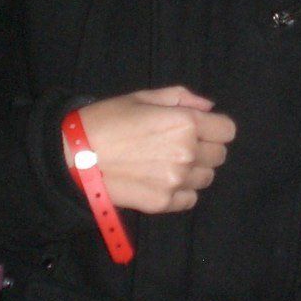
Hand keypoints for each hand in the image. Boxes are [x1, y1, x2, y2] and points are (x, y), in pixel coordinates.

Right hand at [69, 86, 235, 213]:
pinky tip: (161, 181)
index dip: (216, 128)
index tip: (202, 129)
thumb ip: (182, 98)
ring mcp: (175, 181)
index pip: (227, 131)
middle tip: (179, 146)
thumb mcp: (144, 97)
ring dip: (194, 171)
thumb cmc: (107, 120)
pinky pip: (190, 199)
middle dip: (205, 148)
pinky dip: (181, 192)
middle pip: (219, 155)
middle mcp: (186, 153)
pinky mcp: (163, 203)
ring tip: (166, 163)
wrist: (73, 156)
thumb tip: (209, 108)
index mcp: (185, 123)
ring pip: (206, 178)